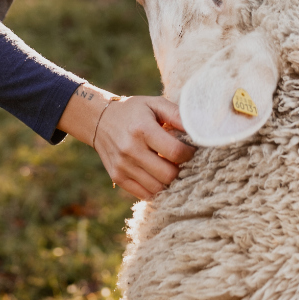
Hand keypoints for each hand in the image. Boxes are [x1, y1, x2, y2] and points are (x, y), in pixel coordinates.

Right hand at [58, 86, 194, 200]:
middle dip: (180, 170)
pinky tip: (156, 175)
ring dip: (168, 181)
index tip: (190, 149)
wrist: (99, 120)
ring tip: (168, 167)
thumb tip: (199, 129)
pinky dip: (155, 188)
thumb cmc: (134, 111)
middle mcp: (131, 149)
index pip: (175, 152)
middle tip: (179, 161)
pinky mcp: (117, 177)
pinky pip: (145, 194)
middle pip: (168, 175)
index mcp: (142, 129)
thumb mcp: (155, 104)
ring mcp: (122, 166)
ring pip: (158, 188)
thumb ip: (177, 114)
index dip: (189, 154)